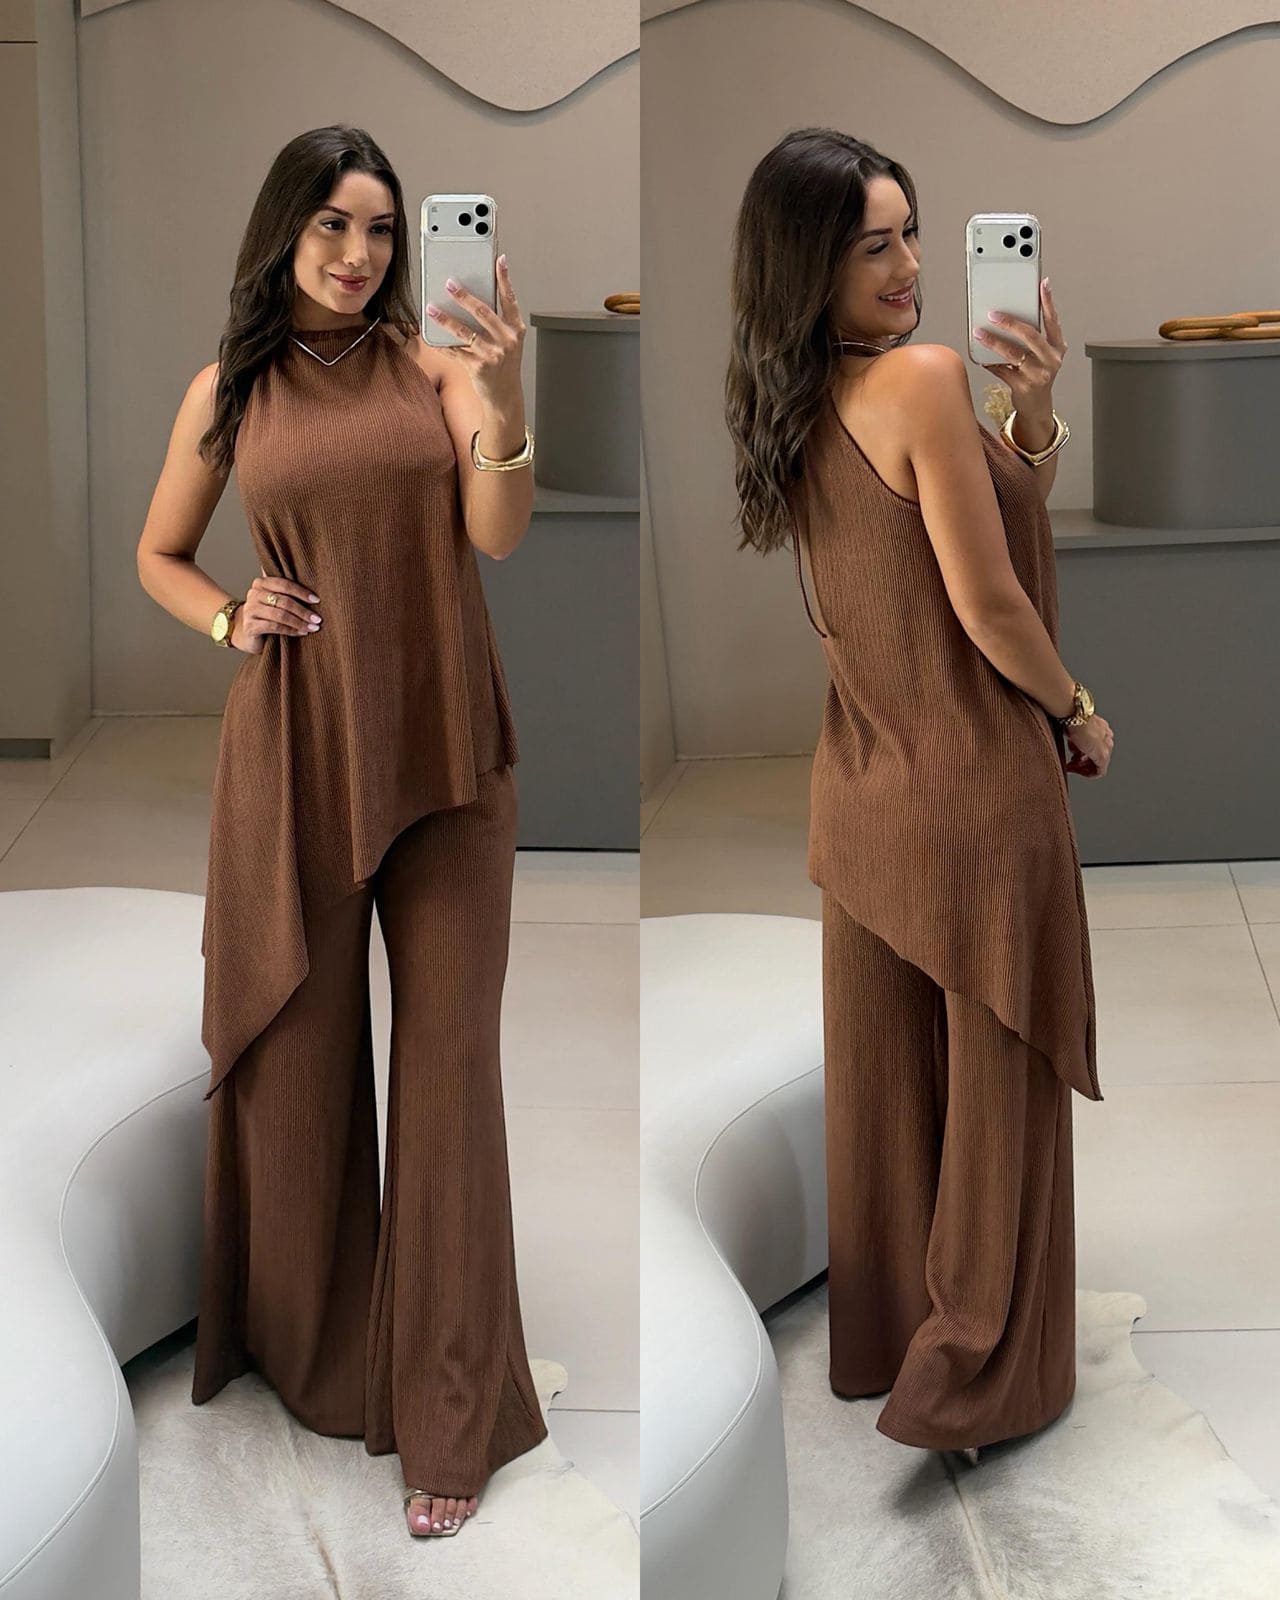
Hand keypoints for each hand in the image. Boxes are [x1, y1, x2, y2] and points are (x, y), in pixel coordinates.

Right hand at [230, 574, 322, 653]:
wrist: (244, 631)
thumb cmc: (265, 614)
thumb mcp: (274, 599)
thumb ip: (285, 588)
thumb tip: (308, 576)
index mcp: (261, 583)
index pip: (284, 584)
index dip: (301, 592)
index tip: (317, 600)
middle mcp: (254, 594)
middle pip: (284, 601)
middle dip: (303, 611)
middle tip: (317, 619)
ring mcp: (250, 610)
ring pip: (280, 615)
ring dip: (299, 622)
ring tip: (312, 627)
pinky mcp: (250, 626)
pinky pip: (274, 627)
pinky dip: (291, 630)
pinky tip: (301, 633)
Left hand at [424, 252, 526, 408]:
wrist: (504, 396)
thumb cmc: (503, 365)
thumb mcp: (508, 341)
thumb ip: (496, 321)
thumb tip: (472, 298)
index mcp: (516, 330)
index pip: (510, 299)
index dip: (505, 279)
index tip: (498, 260)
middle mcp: (507, 341)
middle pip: (483, 313)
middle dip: (465, 297)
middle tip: (450, 283)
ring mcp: (493, 355)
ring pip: (465, 332)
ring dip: (446, 319)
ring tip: (432, 309)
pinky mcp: (478, 367)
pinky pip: (455, 351)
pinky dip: (441, 344)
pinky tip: (430, 336)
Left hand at [975, 278, 1065, 413]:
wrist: (1037, 405)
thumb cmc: (1037, 373)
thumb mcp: (1042, 354)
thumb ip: (1032, 337)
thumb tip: (1006, 315)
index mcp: (1058, 347)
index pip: (1053, 320)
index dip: (1049, 301)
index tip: (1042, 283)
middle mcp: (1051, 359)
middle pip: (1030, 335)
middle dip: (1010, 323)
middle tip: (993, 314)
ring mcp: (1038, 374)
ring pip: (1013, 353)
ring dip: (994, 342)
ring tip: (979, 333)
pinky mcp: (1023, 387)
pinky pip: (1002, 370)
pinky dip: (990, 362)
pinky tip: (981, 356)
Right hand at [1064, 711, 1112, 778]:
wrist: (1075, 715)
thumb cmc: (1071, 717)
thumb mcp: (1073, 727)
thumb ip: (1075, 736)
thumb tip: (1069, 744)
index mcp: (1101, 728)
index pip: (1096, 744)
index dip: (1083, 752)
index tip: (1072, 755)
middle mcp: (1106, 737)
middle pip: (1097, 755)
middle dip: (1083, 761)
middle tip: (1071, 763)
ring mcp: (1106, 747)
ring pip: (1097, 764)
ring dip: (1083, 768)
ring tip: (1071, 766)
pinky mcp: (1102, 756)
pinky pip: (1099, 771)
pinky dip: (1087, 773)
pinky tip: (1076, 771)